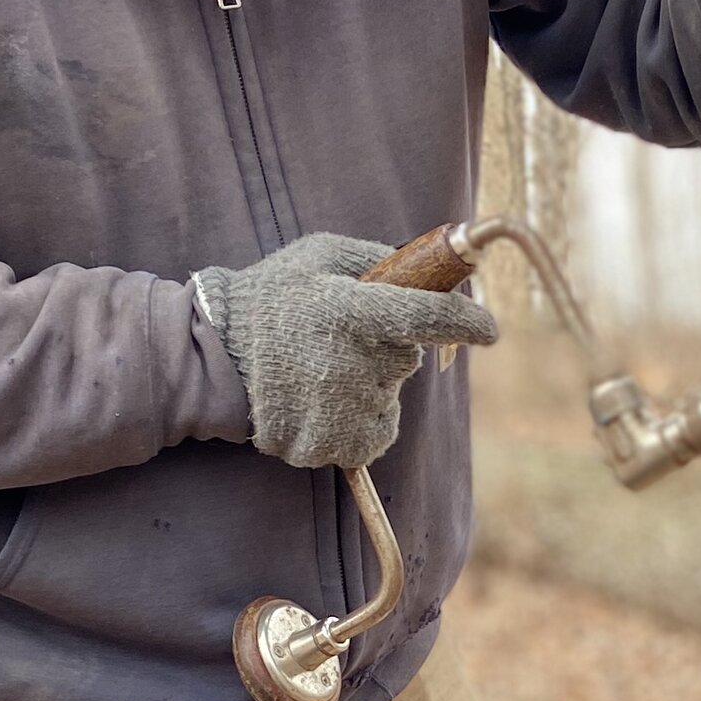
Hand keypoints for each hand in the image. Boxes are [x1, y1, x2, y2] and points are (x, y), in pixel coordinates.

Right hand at [193, 232, 499, 474]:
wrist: (211, 359)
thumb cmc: (270, 297)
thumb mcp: (319, 255)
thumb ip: (377, 259)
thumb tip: (434, 270)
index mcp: (350, 311)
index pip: (428, 317)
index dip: (465, 323)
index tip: (489, 330)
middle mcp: (349, 364)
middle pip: (406, 360)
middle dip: (390, 348)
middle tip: (344, 337)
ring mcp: (339, 411)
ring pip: (389, 398)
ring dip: (370, 386)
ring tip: (321, 369)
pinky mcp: (330, 446)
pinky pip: (371, 432)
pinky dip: (356, 420)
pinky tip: (320, 399)